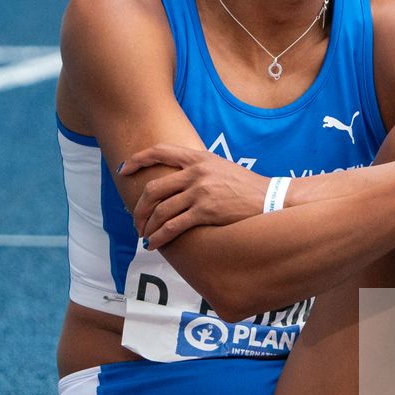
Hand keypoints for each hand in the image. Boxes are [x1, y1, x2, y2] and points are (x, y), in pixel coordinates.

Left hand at [117, 143, 265, 246]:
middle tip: (136, 220)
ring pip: (161, 210)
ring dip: (148, 225)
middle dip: (139, 207)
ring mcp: (201, 191)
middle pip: (154, 188)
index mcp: (198, 158)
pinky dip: (159, 236)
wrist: (270, 200)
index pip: (160, 151)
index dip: (138, 160)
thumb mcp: (220, 167)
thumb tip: (173, 179)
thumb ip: (197, 169)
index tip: (124, 171)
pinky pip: (173, 226)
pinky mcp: (206, 211)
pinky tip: (154, 244)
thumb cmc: (245, 187)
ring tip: (145, 235)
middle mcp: (197, 172)